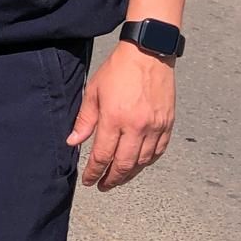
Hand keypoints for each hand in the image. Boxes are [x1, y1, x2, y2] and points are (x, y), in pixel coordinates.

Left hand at [67, 41, 175, 190]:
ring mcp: (155, 127)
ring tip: (118, 179)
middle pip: (124, 164)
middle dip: (111, 179)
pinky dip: (147, 162)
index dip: (94, 171)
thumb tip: (73, 142)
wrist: (147, 54)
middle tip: (102, 185)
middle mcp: (136, 127)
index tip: (88, 180)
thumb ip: (84, 120)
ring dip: (129, 174)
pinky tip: (138, 165)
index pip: (102, 155)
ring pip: (142, 162)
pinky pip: (158, 151)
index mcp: (114, 119)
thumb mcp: (93, 92)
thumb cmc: (118, 70)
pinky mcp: (167, 124)